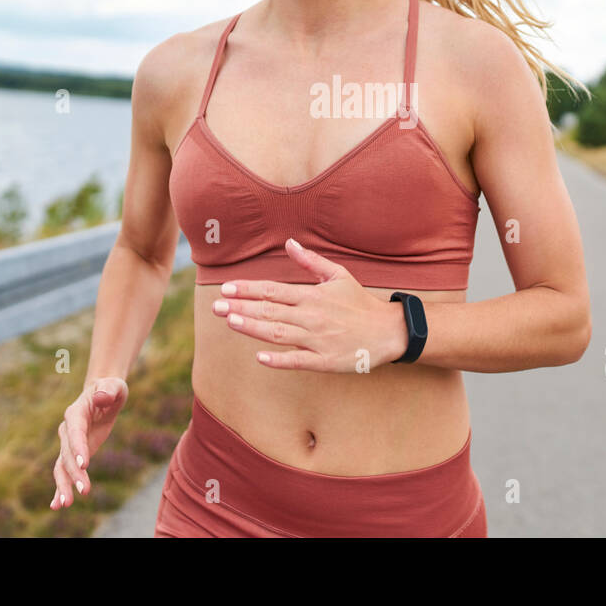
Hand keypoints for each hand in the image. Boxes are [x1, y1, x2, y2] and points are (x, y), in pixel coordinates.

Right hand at [51, 376, 127, 509]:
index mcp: (76, 412)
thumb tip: (101, 397)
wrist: (102, 394)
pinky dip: (60, 487)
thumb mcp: (114, 386)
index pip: (75, 432)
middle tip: (84, 491)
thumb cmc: (110, 389)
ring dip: (63, 485)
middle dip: (75, 473)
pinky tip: (57, 505)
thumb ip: (107, 391)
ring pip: (62, 466)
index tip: (85, 465)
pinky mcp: (74, 453)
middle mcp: (68, 429)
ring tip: (65, 504)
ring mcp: (68, 443)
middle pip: (68, 454)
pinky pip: (64, 471)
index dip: (78, 447)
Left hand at [211, 238, 408, 372]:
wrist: (388, 331)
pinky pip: (298, 360)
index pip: (274, 290)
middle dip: (241, 308)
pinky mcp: (325, 360)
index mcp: (312, 296)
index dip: (248, 289)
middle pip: (270, 311)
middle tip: (216, 307)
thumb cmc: (360, 303)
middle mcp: (312, 316)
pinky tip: (260, 357)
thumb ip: (311, 261)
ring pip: (279, 333)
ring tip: (231, 322)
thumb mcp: (339, 276)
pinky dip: (279, 359)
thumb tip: (290, 244)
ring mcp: (318, 339)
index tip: (226, 288)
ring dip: (253, 328)